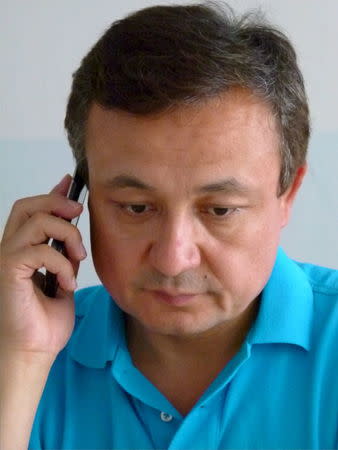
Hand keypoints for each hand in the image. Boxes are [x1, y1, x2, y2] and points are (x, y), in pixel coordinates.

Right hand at [0, 174, 86, 357]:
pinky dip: (62, 263)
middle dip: (57, 202)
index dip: (52, 193)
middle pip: (27, 206)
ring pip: (36, 222)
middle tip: (79, 212)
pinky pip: (40, 251)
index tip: (71, 182)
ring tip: (78, 259)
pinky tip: (68, 283)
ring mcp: (6, 259)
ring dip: (67, 235)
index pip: (32, 210)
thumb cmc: (45, 321)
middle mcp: (9, 249)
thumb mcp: (64, 277)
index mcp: (22, 249)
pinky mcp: (8, 271)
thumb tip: (73, 231)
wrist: (34, 351)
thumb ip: (65, 253)